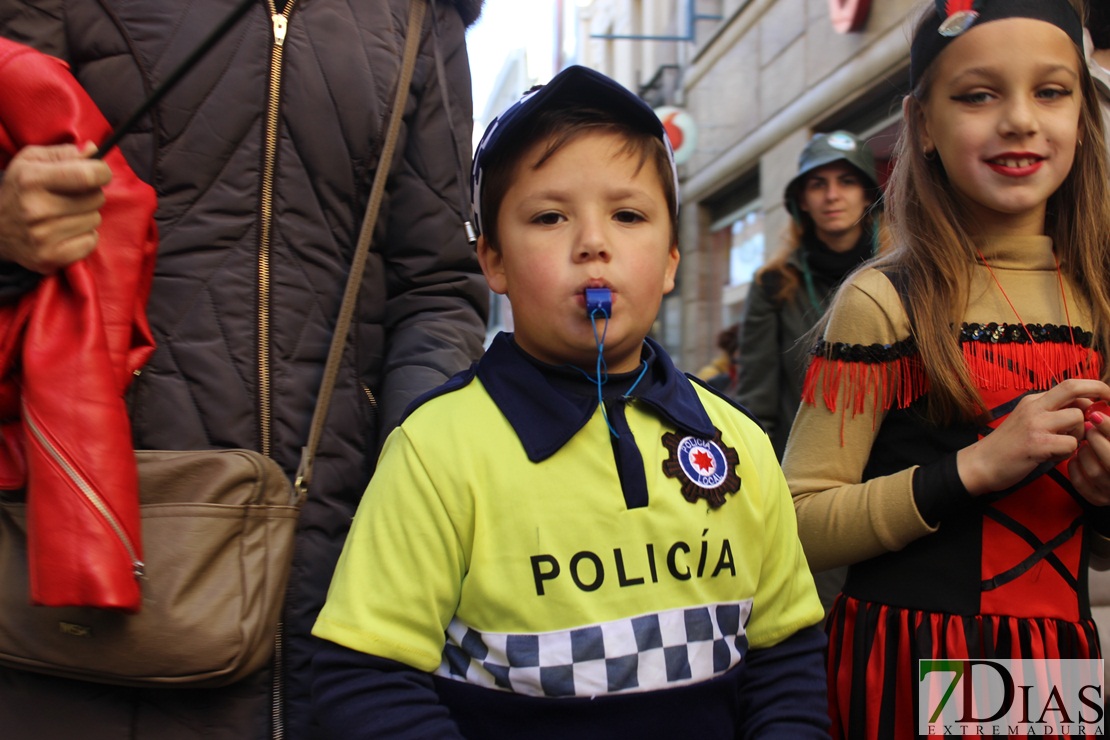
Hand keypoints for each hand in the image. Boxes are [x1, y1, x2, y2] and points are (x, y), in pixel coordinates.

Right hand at [0, 142, 111, 272]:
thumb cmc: (19, 189)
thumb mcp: (31, 161)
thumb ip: (63, 153)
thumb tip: (93, 151)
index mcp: (32, 180)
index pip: (87, 176)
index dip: (101, 172)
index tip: (98, 173)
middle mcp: (37, 209)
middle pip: (96, 199)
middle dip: (90, 194)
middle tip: (71, 196)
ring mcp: (43, 236)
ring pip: (95, 220)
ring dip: (85, 216)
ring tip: (64, 214)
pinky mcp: (50, 258)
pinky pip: (91, 242)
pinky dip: (83, 236)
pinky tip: (65, 231)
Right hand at [956, 379, 1109, 495]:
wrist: (980, 464)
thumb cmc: (1007, 446)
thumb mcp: (1028, 421)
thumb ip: (1053, 413)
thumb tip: (1085, 409)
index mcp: (1033, 400)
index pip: (1070, 385)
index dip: (1094, 387)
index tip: (1107, 396)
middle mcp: (1034, 407)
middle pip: (1074, 388)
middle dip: (1100, 392)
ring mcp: (1035, 424)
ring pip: (1077, 419)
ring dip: (1079, 434)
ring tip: (1063, 446)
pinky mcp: (1036, 444)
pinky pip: (1071, 444)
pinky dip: (1068, 453)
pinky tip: (1053, 457)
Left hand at [1069, 400, 1109, 505]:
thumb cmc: (1108, 447)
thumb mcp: (1109, 437)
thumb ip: (1107, 429)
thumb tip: (1096, 414)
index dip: (1108, 428)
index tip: (1095, 415)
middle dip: (1096, 439)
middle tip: (1089, 428)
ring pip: (1094, 471)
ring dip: (1085, 453)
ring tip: (1085, 444)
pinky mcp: (1097, 498)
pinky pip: (1080, 482)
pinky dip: (1075, 466)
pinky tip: (1078, 457)